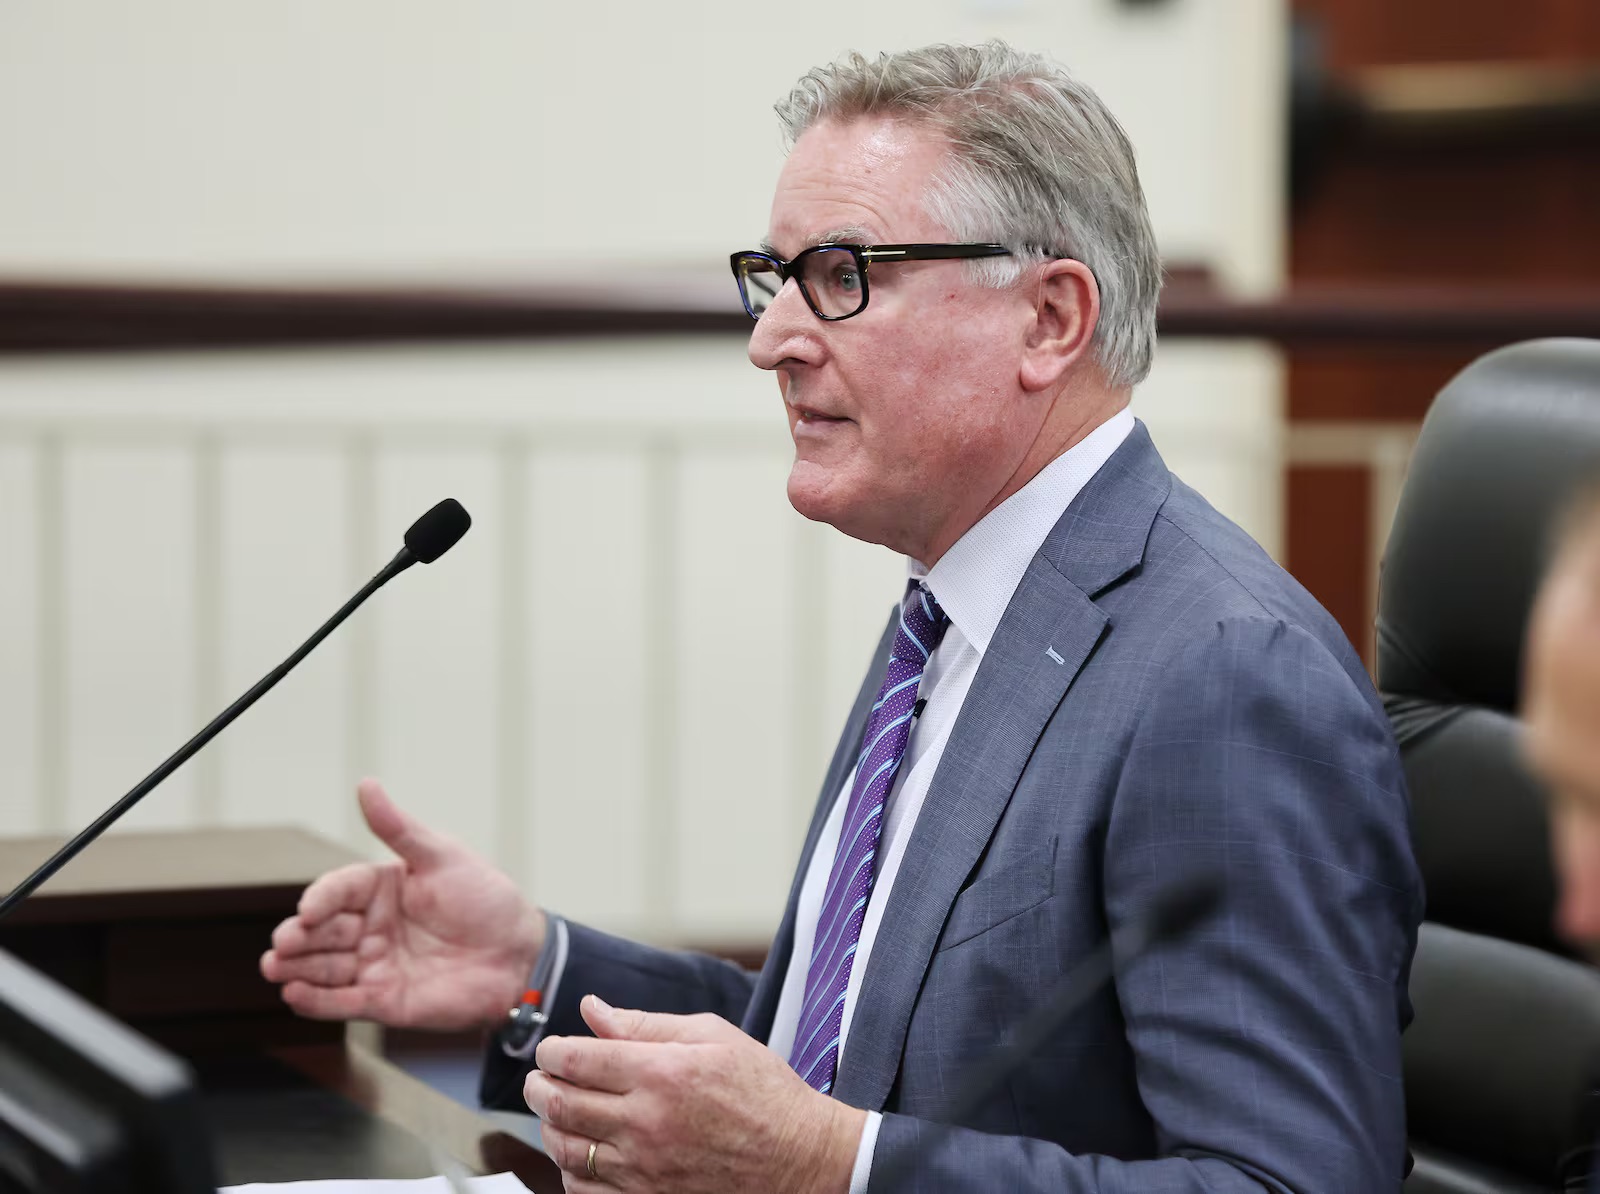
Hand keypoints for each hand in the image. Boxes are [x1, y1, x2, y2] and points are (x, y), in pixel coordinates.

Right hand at [259, 778, 544, 1029]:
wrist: (519, 956)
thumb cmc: (486, 901)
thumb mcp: (442, 857)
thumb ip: (399, 828)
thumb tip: (366, 784)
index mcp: (381, 889)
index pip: (338, 889)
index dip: (320, 899)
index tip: (309, 908)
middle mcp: (371, 926)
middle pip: (322, 930)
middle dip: (298, 936)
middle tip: (283, 942)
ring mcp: (375, 964)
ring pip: (324, 966)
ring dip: (297, 967)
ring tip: (275, 966)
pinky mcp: (383, 1000)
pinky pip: (342, 1002)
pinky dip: (317, 1000)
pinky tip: (294, 994)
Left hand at [525, 996, 863, 1193]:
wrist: (798, 1158)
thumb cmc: (762, 1092)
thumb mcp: (713, 1037)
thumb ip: (646, 1024)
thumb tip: (593, 1009)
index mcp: (662, 1073)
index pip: (576, 1059)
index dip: (552, 1051)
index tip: (552, 1049)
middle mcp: (646, 1123)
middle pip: (560, 1104)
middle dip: (539, 1086)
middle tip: (542, 1079)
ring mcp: (644, 1169)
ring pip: (565, 1149)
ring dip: (550, 1127)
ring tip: (560, 1112)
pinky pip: (584, 1191)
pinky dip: (571, 1170)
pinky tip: (583, 1152)